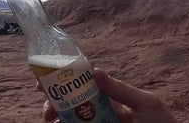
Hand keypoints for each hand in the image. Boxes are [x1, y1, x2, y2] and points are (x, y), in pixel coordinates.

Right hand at [40, 68, 176, 122]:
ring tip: (51, 121)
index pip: (80, 83)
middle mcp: (100, 110)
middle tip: (47, 111)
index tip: (43, 81)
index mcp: (110, 96)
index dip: (60, 80)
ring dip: (56, 117)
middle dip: (53, 103)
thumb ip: (121, 90)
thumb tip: (96, 70)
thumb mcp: (146, 104)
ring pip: (69, 119)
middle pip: (69, 103)